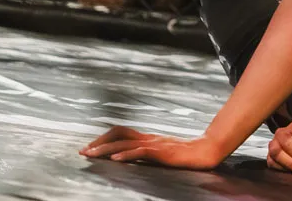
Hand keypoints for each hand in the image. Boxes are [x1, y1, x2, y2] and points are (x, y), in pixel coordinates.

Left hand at [80, 126, 223, 169]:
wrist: (207, 150)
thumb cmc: (188, 154)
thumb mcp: (164, 151)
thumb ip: (149, 151)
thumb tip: (132, 156)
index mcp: (148, 137)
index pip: (121, 132)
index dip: (104, 138)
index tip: (89, 147)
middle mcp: (149, 138)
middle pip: (119, 134)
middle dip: (98, 143)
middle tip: (83, 152)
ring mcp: (155, 144)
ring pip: (126, 142)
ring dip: (106, 149)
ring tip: (91, 155)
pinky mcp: (162, 152)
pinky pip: (141, 151)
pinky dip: (126, 154)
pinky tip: (116, 159)